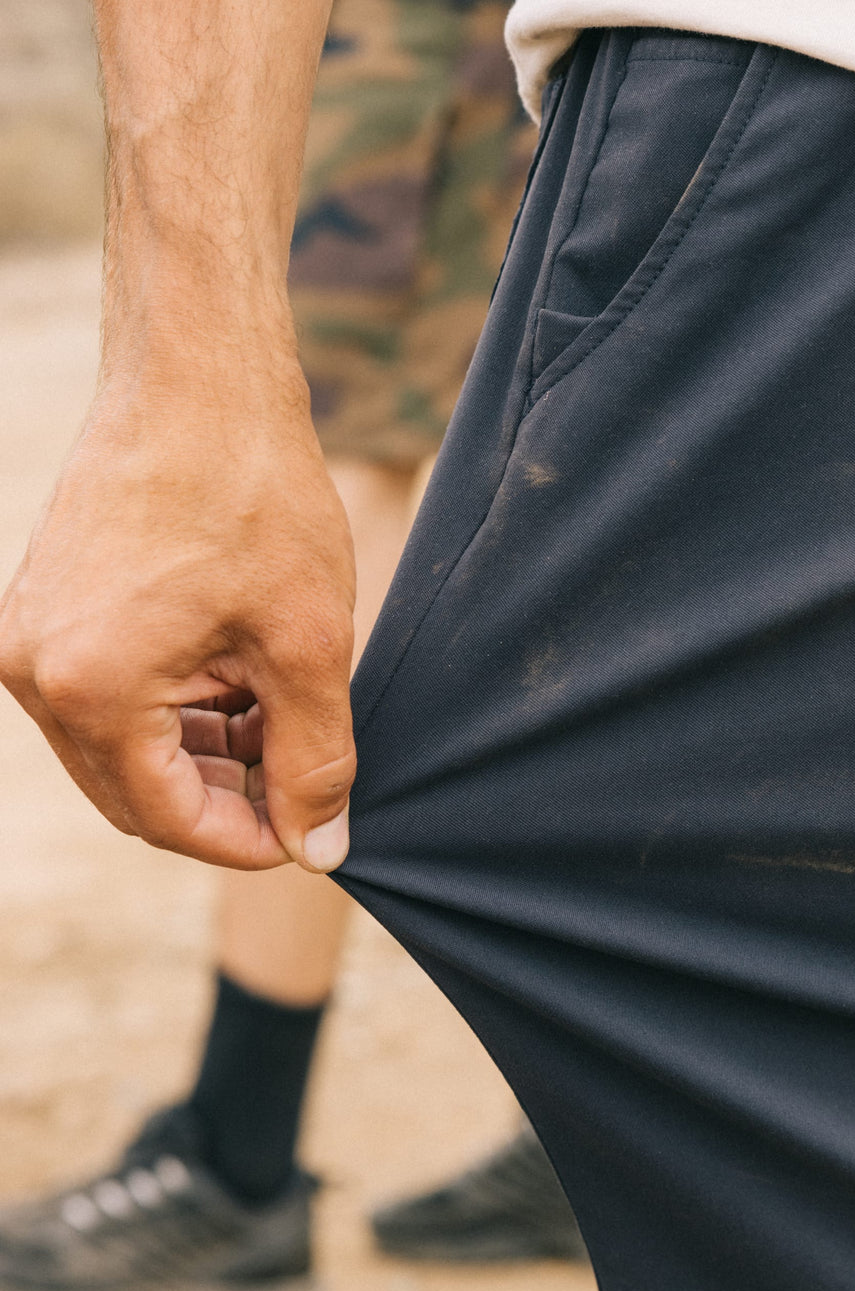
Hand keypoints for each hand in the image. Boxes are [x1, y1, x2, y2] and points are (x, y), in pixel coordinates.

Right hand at [0, 392, 355, 871]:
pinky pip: (108, 697)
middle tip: (303, 782)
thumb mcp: (307, 642)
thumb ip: (315, 758)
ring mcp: (29, 636)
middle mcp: (36, 672)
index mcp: (90, 687)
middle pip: (134, 793)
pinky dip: (175, 710)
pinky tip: (241, 686)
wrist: (198, 372)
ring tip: (282, 722)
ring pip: (122, 749)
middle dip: (225, 799)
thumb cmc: (255, 490)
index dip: (245, 842)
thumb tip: (319, 849)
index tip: (308, 836)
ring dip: (203, 756)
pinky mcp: (45, 608)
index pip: (166, 818)